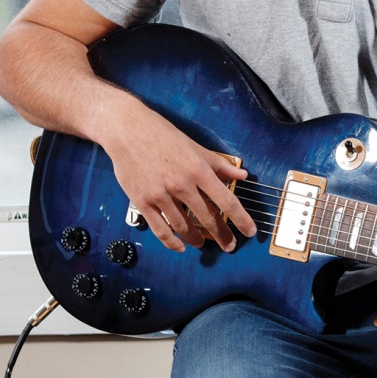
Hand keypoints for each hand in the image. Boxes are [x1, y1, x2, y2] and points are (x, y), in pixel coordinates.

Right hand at [96, 94, 256, 255]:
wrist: (127, 130)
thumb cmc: (162, 135)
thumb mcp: (196, 146)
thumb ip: (220, 164)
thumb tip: (242, 175)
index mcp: (198, 169)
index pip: (226, 200)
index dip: (241, 219)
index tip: (249, 231)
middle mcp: (181, 184)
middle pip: (208, 218)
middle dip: (222, 235)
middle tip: (229, 245)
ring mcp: (160, 195)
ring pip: (184, 227)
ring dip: (197, 240)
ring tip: (203, 244)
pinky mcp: (142, 201)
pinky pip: (160, 229)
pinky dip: (172, 242)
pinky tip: (180, 247)